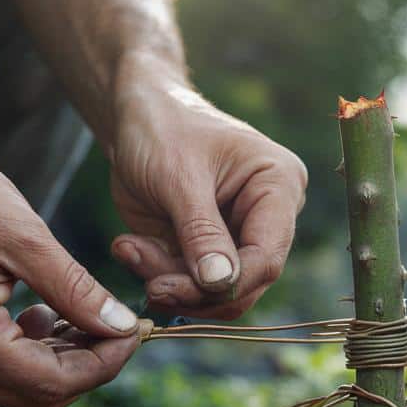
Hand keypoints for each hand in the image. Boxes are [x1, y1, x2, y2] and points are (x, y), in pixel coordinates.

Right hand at [0, 141, 142, 406]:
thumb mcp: (27, 238)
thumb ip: (76, 290)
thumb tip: (122, 327)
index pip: (52, 381)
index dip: (104, 364)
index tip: (134, 331)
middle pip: (41, 397)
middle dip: (90, 367)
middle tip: (119, 325)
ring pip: (26, 391)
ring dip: (67, 363)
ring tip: (86, 315)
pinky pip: (6, 375)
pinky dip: (40, 356)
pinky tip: (50, 315)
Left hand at [106, 56, 306, 319]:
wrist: (134, 114)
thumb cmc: (162, 127)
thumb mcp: (178, 177)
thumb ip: (201, 232)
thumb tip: (221, 283)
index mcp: (279, 186)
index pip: (267, 254)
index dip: (228, 283)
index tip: (175, 287)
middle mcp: (268, 217)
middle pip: (245, 282)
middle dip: (193, 289)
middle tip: (149, 283)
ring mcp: (239, 236)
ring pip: (215, 292)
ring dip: (169, 282)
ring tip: (127, 249)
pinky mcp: (209, 250)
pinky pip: (190, 285)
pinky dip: (156, 274)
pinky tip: (128, 246)